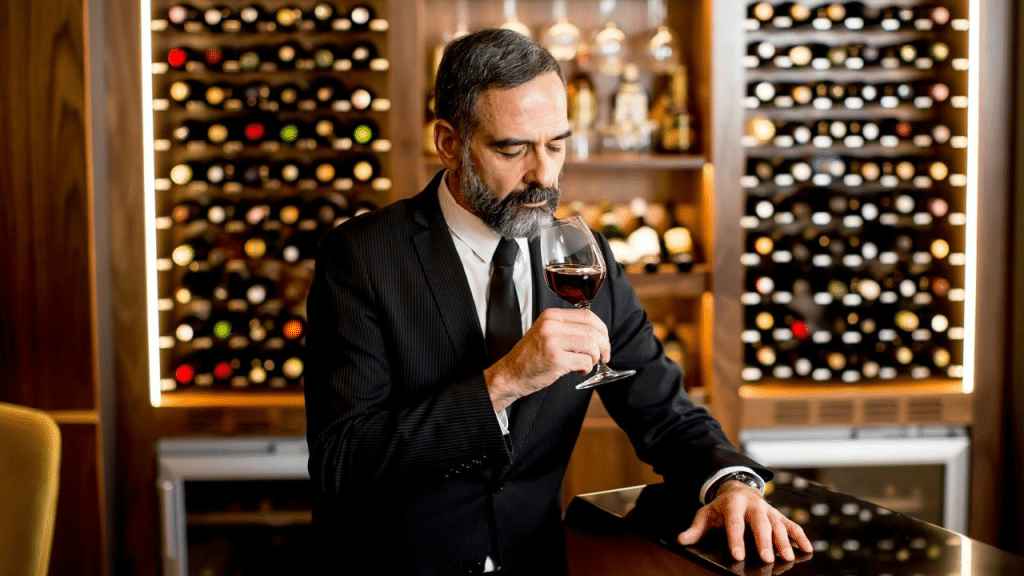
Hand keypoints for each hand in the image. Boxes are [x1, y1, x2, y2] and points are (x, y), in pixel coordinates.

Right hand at [484, 307, 609, 410]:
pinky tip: (578, 370)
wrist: (510, 374)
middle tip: (603, 356)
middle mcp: (551, 325)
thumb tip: (598, 334)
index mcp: (551, 315)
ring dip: (595, 358)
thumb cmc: (531, 357)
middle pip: (592, 330)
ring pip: (591, 345)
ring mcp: (552, 341)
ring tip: (586, 364)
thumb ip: (568, 328)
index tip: (604, 341)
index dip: (602, 330)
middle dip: (604, 345)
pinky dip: (587, 368)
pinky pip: (584, 361)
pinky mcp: (555, 359)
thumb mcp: (546, 333)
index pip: (588, 315)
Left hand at [677, 481, 812, 562]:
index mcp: (733, 503)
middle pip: (759, 523)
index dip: (736, 539)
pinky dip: (800, 536)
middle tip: (767, 559)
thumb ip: (696, 528)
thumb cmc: (721, 507)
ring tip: (787, 557)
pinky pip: (791, 524)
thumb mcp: (706, 513)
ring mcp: (768, 509)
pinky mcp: (778, 514)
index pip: (734, 522)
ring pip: (777, 524)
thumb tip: (681, 540)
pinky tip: (807, 549)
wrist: (737, 488)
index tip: (738, 555)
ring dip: (784, 541)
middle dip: (763, 541)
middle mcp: (753, 505)